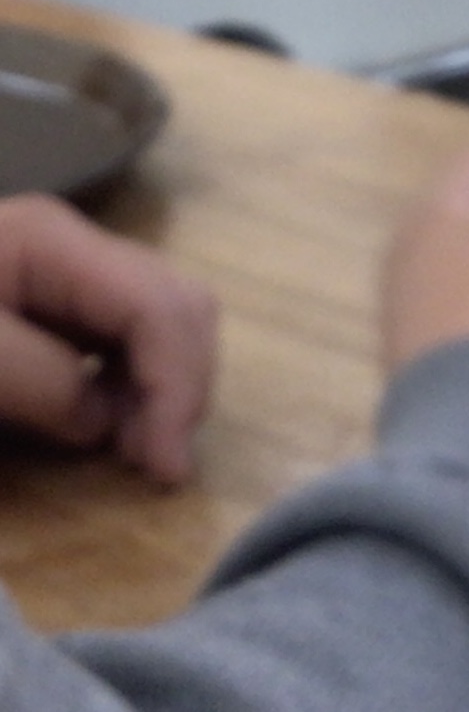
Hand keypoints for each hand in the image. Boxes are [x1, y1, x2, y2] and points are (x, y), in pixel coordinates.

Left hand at [0, 195, 217, 483]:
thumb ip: (41, 385)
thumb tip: (109, 419)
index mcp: (52, 242)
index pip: (156, 304)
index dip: (176, 385)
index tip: (164, 468)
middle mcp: (77, 245)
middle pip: (179, 303)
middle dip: (184, 384)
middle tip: (155, 462)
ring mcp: (69, 270)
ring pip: (163, 319)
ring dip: (167, 387)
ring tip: (136, 450)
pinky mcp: (57, 299)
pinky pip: (125, 335)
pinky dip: (136, 382)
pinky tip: (113, 421)